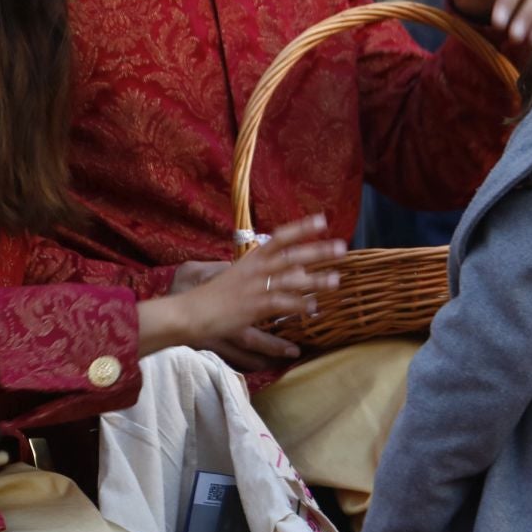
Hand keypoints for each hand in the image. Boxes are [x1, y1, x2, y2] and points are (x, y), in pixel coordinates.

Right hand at [138, 216, 344, 370]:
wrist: (190, 312)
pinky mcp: (254, 307)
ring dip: (316, 281)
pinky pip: (282, 305)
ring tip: (336, 280)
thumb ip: (255, 272)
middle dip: (318, 251)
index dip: (302, 228)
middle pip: (292, 256)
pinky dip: (299, 306)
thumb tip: (275, 270)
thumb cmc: (210, 297)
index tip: (323, 219)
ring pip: (292, 281)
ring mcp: (256, 288)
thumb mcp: (234, 277)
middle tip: (342, 246)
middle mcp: (255, 269)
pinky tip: (314, 308)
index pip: (280, 237)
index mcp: (251, 259)